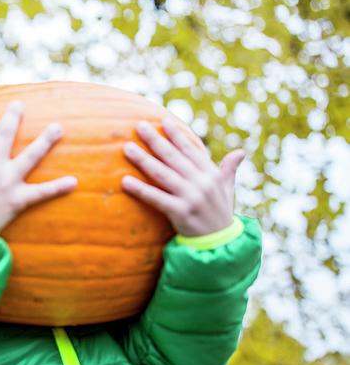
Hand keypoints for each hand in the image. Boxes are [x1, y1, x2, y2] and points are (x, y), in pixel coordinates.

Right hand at [0, 101, 76, 230]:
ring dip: (45, 140)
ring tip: (58, 128)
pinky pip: (41, 193)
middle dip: (14, 117)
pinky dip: (57, 188)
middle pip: (6, 134)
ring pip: (30, 156)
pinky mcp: (18, 199)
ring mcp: (8, 181)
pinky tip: (73, 182)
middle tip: (20, 105)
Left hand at [122, 118, 242, 235]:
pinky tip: (125, 181)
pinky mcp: (181, 212)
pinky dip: (140, 189)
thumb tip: (240, 152)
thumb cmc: (220, 214)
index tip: (163, 120)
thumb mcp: (227, 190)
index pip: (191, 150)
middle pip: (174, 157)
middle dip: (156, 140)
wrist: (221, 244)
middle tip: (139, 125)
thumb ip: (228, 170)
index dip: (177, 135)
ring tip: (127, 148)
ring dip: (143, 160)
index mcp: (212, 174)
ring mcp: (192, 197)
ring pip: (163, 174)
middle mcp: (203, 183)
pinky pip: (156, 198)